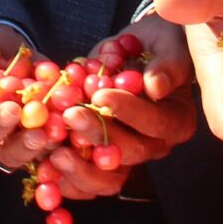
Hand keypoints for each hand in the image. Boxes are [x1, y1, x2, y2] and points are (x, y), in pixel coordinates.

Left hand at [44, 20, 198, 199]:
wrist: (140, 50)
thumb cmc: (160, 43)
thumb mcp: (169, 45)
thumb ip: (166, 64)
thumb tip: (155, 86)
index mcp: (177, 120)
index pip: (155, 123)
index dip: (128, 111)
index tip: (100, 94)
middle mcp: (155, 144)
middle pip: (130, 153)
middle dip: (97, 134)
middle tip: (70, 115)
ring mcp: (127, 155)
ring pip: (109, 178)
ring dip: (80, 169)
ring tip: (56, 152)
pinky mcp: (101, 157)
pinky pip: (86, 179)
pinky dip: (65, 179)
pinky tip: (45, 168)